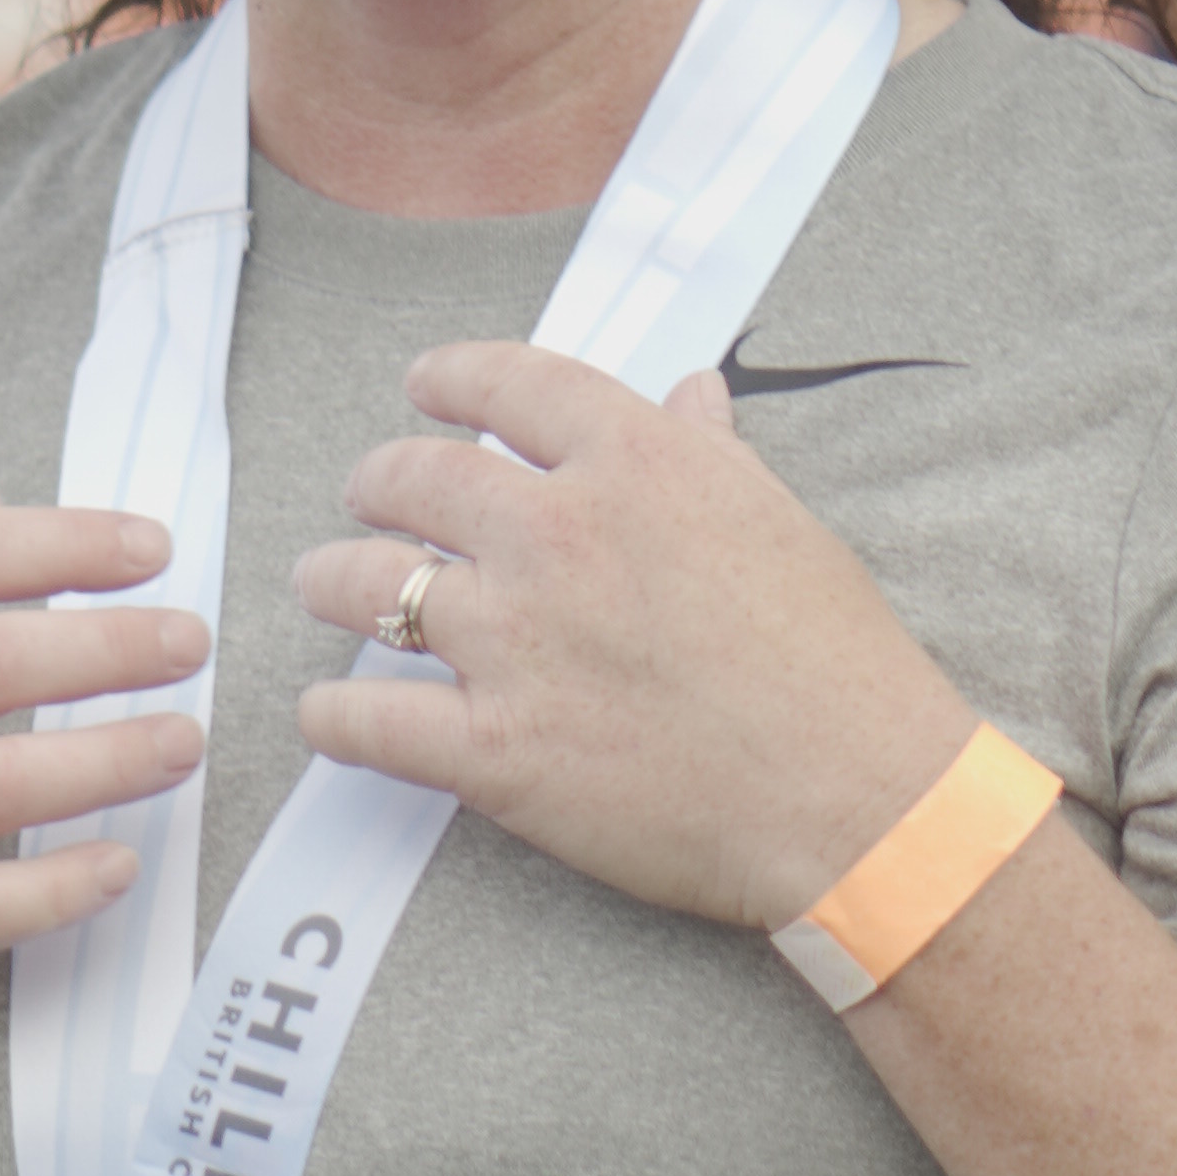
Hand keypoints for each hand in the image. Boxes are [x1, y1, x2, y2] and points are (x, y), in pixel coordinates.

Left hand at [289, 345, 972, 928]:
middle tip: (368, 494)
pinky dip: (333, 718)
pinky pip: (368, 722)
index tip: (425, 386)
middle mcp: (557, 534)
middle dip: (377, 480)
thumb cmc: (838, 665)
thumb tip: (689, 394)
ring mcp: (515, 640)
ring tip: (321, 583)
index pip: (508, 386)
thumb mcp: (783, 525)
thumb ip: (712, 455)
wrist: (855, 797)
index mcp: (634, 463)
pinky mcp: (494, 748)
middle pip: (418, 476)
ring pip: (371, 584)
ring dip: (331, 578)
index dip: (449, 378)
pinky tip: (325, 716)